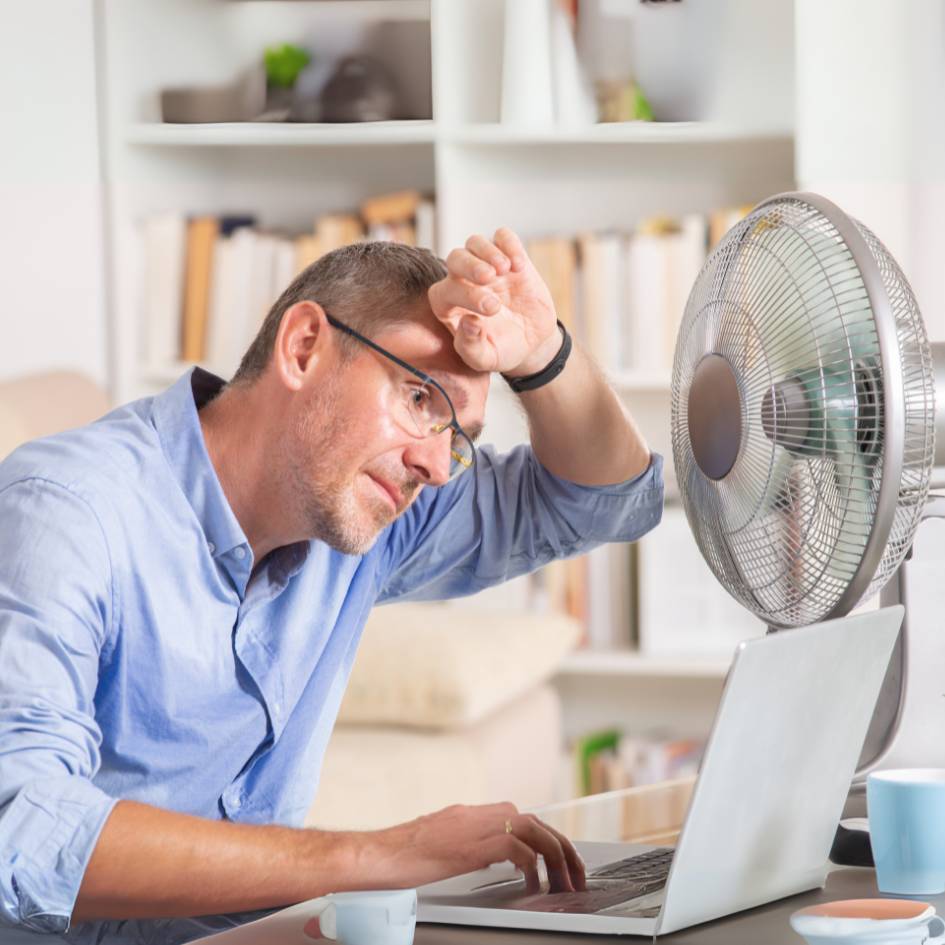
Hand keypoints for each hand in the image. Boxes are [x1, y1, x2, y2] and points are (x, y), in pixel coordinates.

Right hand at [364, 801, 585, 893]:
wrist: (378, 854)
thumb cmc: (401, 855)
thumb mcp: (441, 843)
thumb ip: (467, 842)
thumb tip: (489, 855)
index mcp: (471, 813)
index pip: (522, 817)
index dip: (546, 838)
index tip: (559, 859)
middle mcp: (478, 813)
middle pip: (535, 821)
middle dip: (560, 847)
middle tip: (574, 874)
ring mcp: (475, 825)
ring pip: (532, 830)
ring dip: (555, 857)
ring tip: (564, 883)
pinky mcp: (471, 845)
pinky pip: (516, 849)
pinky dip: (532, 866)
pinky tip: (534, 884)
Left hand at [428, 229, 561, 376]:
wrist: (531, 343)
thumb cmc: (501, 350)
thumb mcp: (485, 359)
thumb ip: (471, 346)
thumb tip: (468, 321)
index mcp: (449, 306)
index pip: (444, 291)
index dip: (465, 294)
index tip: (493, 309)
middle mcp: (463, 281)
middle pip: (455, 258)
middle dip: (471, 265)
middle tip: (491, 278)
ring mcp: (485, 266)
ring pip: (475, 242)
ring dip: (488, 251)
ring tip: (505, 269)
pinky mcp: (508, 257)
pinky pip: (502, 237)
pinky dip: (509, 244)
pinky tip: (519, 265)